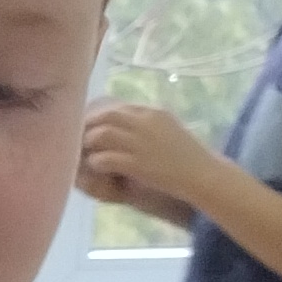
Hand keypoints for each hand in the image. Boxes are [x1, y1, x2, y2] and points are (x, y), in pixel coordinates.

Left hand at [78, 100, 213, 218]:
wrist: (204, 175)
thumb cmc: (188, 156)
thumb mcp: (168, 129)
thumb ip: (147, 123)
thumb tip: (125, 122)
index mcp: (152, 112)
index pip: (117, 107)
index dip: (98, 115)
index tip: (88, 125)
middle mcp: (145, 123)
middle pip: (105, 116)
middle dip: (88, 126)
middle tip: (78, 138)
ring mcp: (141, 143)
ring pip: (102, 134)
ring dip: (89, 144)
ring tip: (85, 153)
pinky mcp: (138, 164)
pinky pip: (107, 158)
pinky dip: (97, 162)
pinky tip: (96, 167)